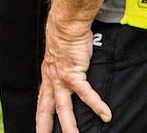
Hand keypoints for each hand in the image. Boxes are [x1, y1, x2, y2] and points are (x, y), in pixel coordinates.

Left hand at [37, 18, 109, 132]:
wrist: (66, 25)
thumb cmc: (66, 38)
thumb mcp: (58, 57)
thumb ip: (62, 69)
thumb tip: (70, 74)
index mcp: (48, 77)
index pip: (42, 101)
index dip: (41, 116)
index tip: (40, 129)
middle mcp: (51, 80)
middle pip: (46, 109)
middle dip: (44, 126)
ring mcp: (61, 79)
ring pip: (63, 108)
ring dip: (69, 125)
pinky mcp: (74, 74)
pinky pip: (86, 94)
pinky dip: (96, 105)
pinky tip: (106, 114)